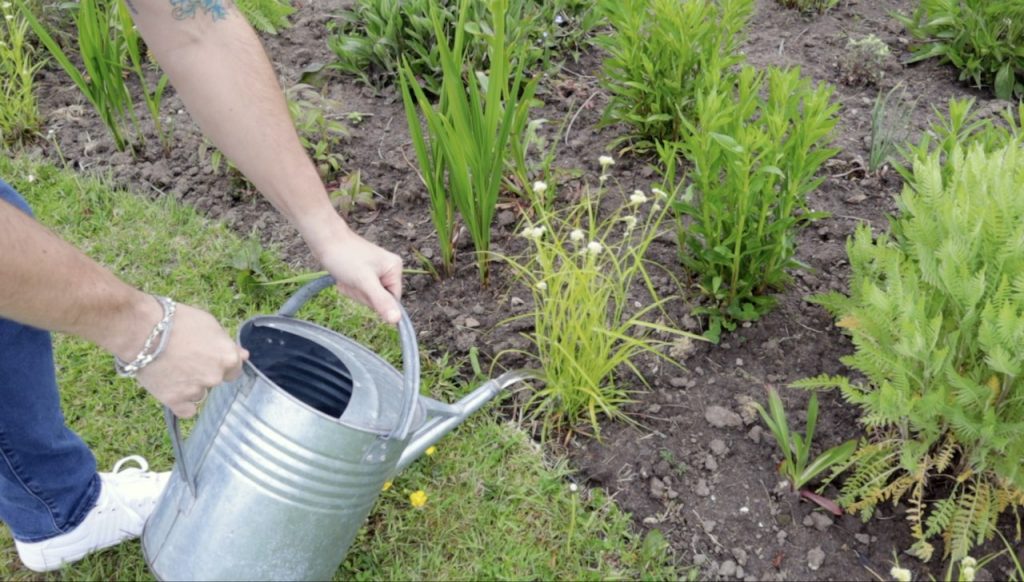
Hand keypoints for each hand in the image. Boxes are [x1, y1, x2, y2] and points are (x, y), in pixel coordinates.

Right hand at [136, 303, 248, 417]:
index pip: (234, 369)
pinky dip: (181, 403)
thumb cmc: (178, 321)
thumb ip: (227, 344)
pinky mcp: (176, 401)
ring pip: (199, 394)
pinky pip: (186, 410)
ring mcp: (196, 390)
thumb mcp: (209, 324)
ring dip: (191, 386)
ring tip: (172, 369)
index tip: (207, 357)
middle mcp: (215, 377)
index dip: (220, 362)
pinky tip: (173, 390)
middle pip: (215, 380)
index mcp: (228, 358)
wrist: (143, 330)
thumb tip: (244, 356)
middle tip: (186, 359)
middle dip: (204, 372)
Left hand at [315, 229, 403, 324]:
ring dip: (354, 291)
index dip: (376, 301)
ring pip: (367, 296)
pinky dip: (349, 287)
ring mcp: (376, 271)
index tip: (363, 289)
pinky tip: (343, 277)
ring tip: (347, 277)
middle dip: (362, 294)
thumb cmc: (345, 257)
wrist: (324, 240)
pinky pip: (359, 290)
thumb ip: (381, 301)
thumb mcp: (364, 282)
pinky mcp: (364, 272)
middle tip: (353, 281)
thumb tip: (396, 320)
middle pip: (380, 299)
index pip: (393, 300)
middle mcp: (388, 269)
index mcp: (395, 269)